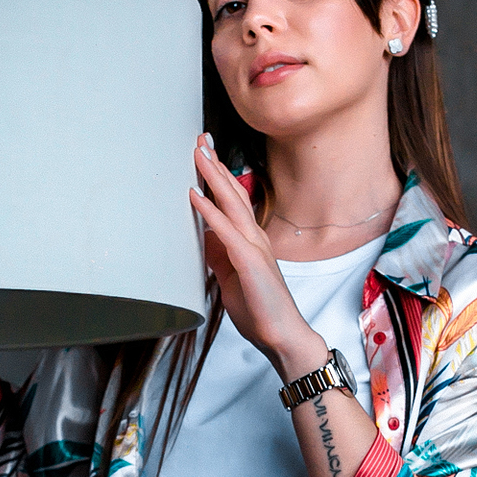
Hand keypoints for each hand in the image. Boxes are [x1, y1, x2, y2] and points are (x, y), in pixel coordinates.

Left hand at [188, 133, 328, 379]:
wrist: (281, 335)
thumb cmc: (260, 310)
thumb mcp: (230, 278)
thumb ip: (219, 255)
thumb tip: (203, 238)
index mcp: (251, 240)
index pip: (232, 200)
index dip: (218, 175)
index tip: (204, 154)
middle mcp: (255, 237)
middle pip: (233, 192)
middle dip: (215, 164)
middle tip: (200, 140)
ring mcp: (254, 247)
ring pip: (231, 203)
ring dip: (213, 176)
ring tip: (198, 154)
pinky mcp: (249, 261)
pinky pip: (225, 230)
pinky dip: (209, 211)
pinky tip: (195, 195)